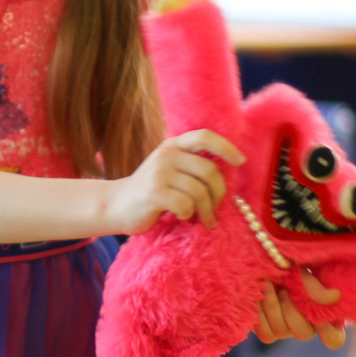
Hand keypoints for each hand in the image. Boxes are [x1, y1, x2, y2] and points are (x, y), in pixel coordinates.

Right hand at [106, 130, 241, 234]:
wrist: (115, 205)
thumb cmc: (151, 191)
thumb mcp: (170, 169)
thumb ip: (192, 165)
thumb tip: (230, 170)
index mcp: (173, 146)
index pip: (204, 136)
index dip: (226, 147)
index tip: (241, 161)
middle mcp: (166, 155)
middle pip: (210, 171)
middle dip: (219, 194)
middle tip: (215, 209)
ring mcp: (158, 173)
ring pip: (200, 192)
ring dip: (207, 211)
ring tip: (204, 220)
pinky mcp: (153, 193)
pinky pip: (186, 205)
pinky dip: (189, 215)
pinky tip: (182, 217)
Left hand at [252, 267, 345, 347]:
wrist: (263, 262)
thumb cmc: (289, 266)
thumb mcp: (303, 271)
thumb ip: (315, 286)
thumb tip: (335, 296)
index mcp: (323, 314)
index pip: (334, 338)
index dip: (327, 332)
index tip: (318, 316)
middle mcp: (306, 326)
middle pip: (303, 334)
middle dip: (291, 310)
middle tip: (285, 290)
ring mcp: (286, 330)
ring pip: (282, 332)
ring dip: (273, 307)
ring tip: (268, 285)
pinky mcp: (268, 332)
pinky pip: (266, 335)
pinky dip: (261, 316)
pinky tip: (259, 297)